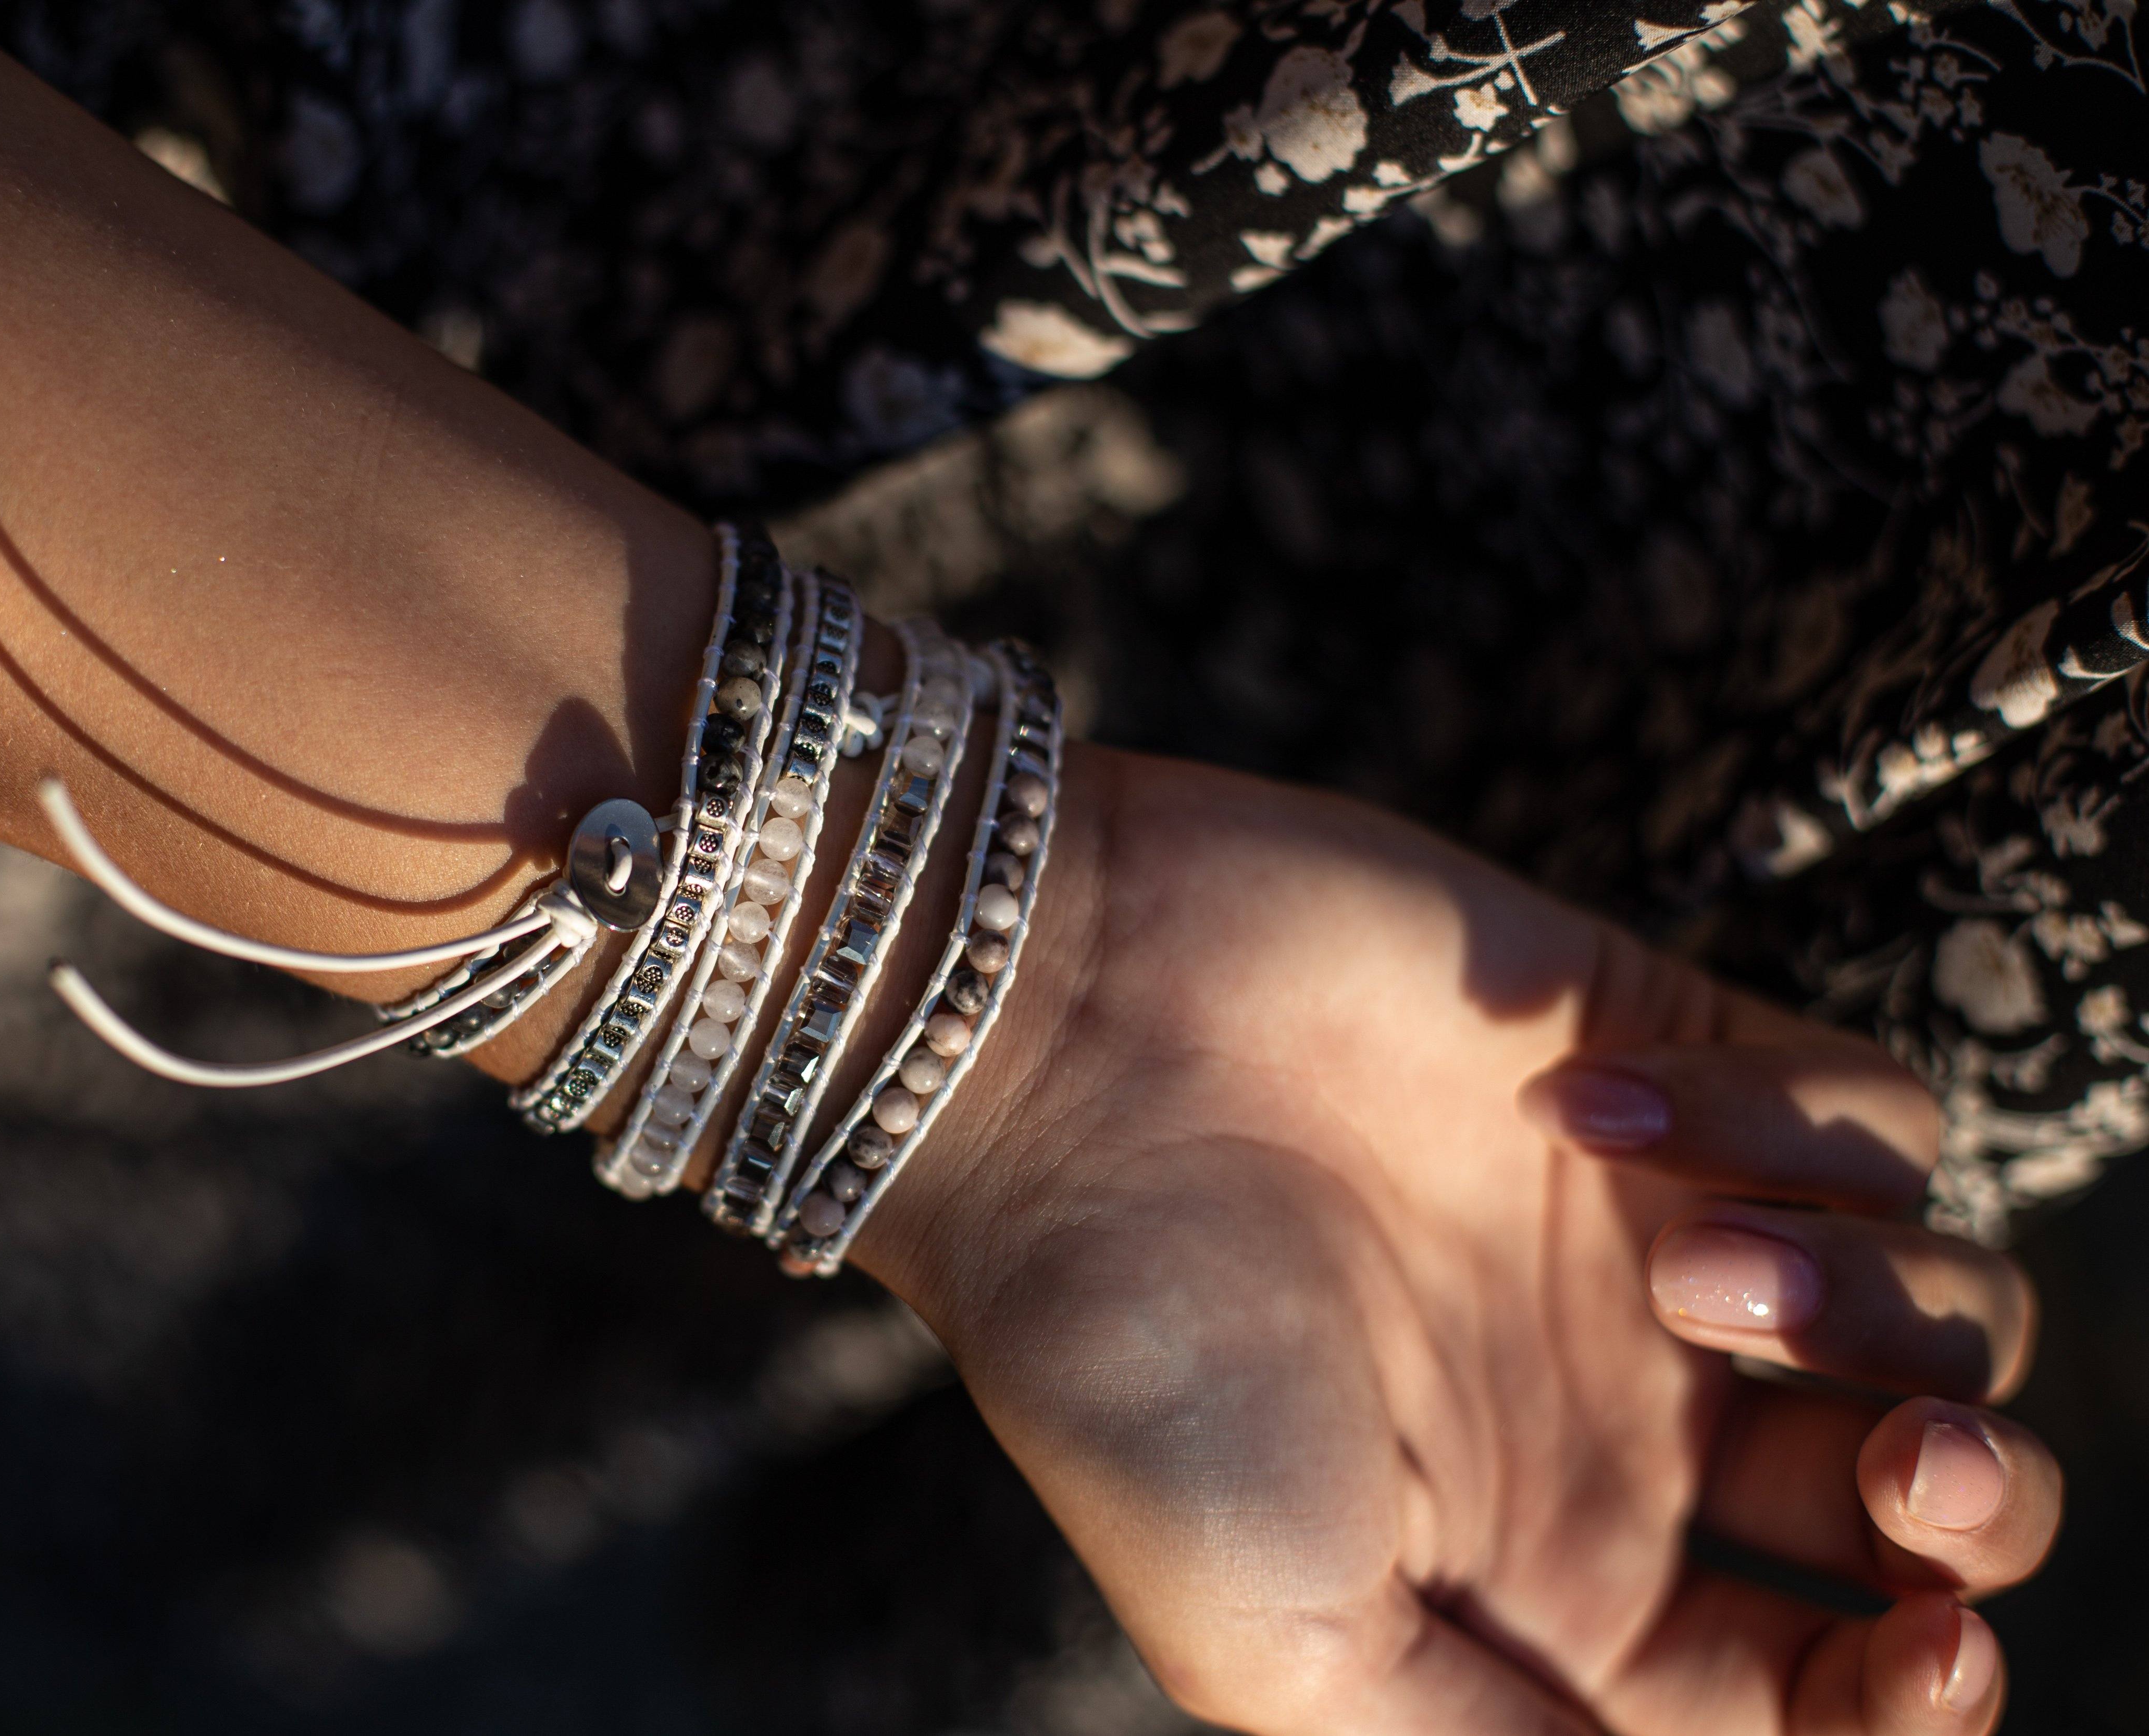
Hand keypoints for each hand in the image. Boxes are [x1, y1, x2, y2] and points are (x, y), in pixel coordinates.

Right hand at [859, 746, 2057, 1734]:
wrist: (1045, 1057)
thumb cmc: (1137, 1358)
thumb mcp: (1288, 1644)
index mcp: (1557, 1575)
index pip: (1834, 1685)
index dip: (1924, 1699)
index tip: (1927, 1660)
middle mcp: (1633, 1412)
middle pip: (1935, 1498)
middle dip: (1980, 1509)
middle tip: (1899, 1473)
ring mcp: (1656, 1225)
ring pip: (1939, 1298)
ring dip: (1873, 1302)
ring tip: (1683, 1263)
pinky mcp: (1664, 1051)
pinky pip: (1877, 1108)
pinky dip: (1788, 1117)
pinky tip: (1589, 1106)